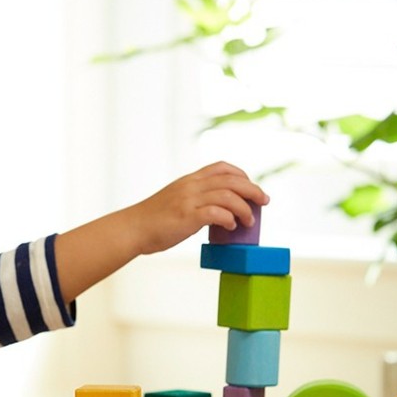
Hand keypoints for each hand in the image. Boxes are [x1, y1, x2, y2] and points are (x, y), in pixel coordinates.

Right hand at [55, 161, 267, 302]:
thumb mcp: (175, 201)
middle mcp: (191, 186)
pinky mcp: (187, 216)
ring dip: (244, 208)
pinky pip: (217, 213)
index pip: (221, 167)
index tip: (251, 187)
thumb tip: (214, 214)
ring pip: (228, 195)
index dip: (241, 175)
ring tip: (249, 221)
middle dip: (253, 190)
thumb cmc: (152, 221)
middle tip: (264, 202)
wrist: (133, 229)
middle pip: (232, 180)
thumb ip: (194, 201)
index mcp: (189, 180)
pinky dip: (229, 219)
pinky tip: (231, 227)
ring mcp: (189, 200)